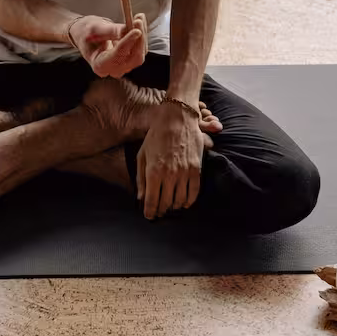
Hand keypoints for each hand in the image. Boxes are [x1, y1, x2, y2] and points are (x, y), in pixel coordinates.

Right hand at [69, 14, 147, 78]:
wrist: (87, 35)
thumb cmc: (87, 33)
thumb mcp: (95, 29)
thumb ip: (111, 31)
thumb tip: (127, 29)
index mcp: (99, 65)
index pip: (117, 57)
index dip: (127, 43)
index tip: (136, 30)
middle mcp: (113, 69)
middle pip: (134, 59)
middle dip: (139, 39)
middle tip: (138, 20)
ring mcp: (123, 66)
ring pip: (140, 53)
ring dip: (142, 34)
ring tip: (138, 17)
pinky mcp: (131, 59)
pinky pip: (141, 48)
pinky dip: (142, 34)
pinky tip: (138, 21)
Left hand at [135, 100, 209, 219]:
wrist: (177, 119)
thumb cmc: (156, 136)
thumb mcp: (142, 155)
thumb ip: (141, 178)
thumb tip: (141, 198)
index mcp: (153, 172)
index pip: (151, 201)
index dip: (150, 212)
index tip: (149, 216)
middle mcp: (169, 175)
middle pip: (166, 203)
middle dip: (162, 210)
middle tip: (159, 212)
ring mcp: (184, 173)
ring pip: (180, 200)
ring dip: (175, 206)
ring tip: (171, 206)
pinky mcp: (196, 169)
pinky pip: (194, 191)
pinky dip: (189, 200)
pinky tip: (185, 202)